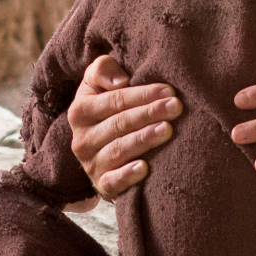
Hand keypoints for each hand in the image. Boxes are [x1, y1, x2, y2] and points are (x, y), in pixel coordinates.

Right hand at [68, 54, 181, 200]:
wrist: (101, 151)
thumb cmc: (108, 110)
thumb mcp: (98, 85)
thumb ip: (102, 69)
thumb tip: (120, 81)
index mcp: (80, 111)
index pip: (114, 100)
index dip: (141, 94)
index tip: (168, 90)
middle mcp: (81, 139)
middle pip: (119, 123)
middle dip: (149, 113)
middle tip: (176, 107)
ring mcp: (90, 164)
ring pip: (118, 150)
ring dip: (144, 139)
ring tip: (168, 130)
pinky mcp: (101, 185)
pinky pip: (112, 182)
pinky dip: (127, 175)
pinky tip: (145, 167)